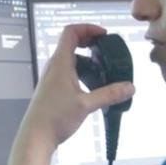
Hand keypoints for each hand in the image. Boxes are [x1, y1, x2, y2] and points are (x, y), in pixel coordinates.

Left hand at [8, 24, 133, 164]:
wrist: (36, 136)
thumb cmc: (55, 118)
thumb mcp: (86, 105)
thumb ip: (110, 94)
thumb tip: (130, 87)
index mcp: (60, 63)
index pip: (71, 32)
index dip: (88, 28)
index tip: (103, 35)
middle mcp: (54, 66)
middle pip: (71, 43)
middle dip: (90, 43)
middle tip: (106, 51)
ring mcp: (52, 77)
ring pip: (71, 59)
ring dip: (87, 60)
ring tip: (103, 70)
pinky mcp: (53, 88)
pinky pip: (69, 72)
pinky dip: (82, 73)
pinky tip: (93, 86)